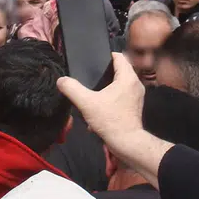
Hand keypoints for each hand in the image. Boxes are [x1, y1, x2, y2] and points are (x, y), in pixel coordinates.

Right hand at [58, 53, 170, 182]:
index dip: (106, 55)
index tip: (93, 60)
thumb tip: (61, 80)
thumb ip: (72, 89)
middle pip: (120, 69)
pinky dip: (112, 97)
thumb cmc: (110, 120)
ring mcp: (137, 96)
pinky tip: (100, 105)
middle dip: (105, 71)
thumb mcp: (87, 103)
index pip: (119, 56)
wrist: (126, 143)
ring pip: (121, 83)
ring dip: (108, 85)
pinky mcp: (134, 106)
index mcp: (128, 77)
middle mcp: (135, 84)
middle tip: (91, 75)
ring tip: (94, 90)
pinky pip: (122, 94)